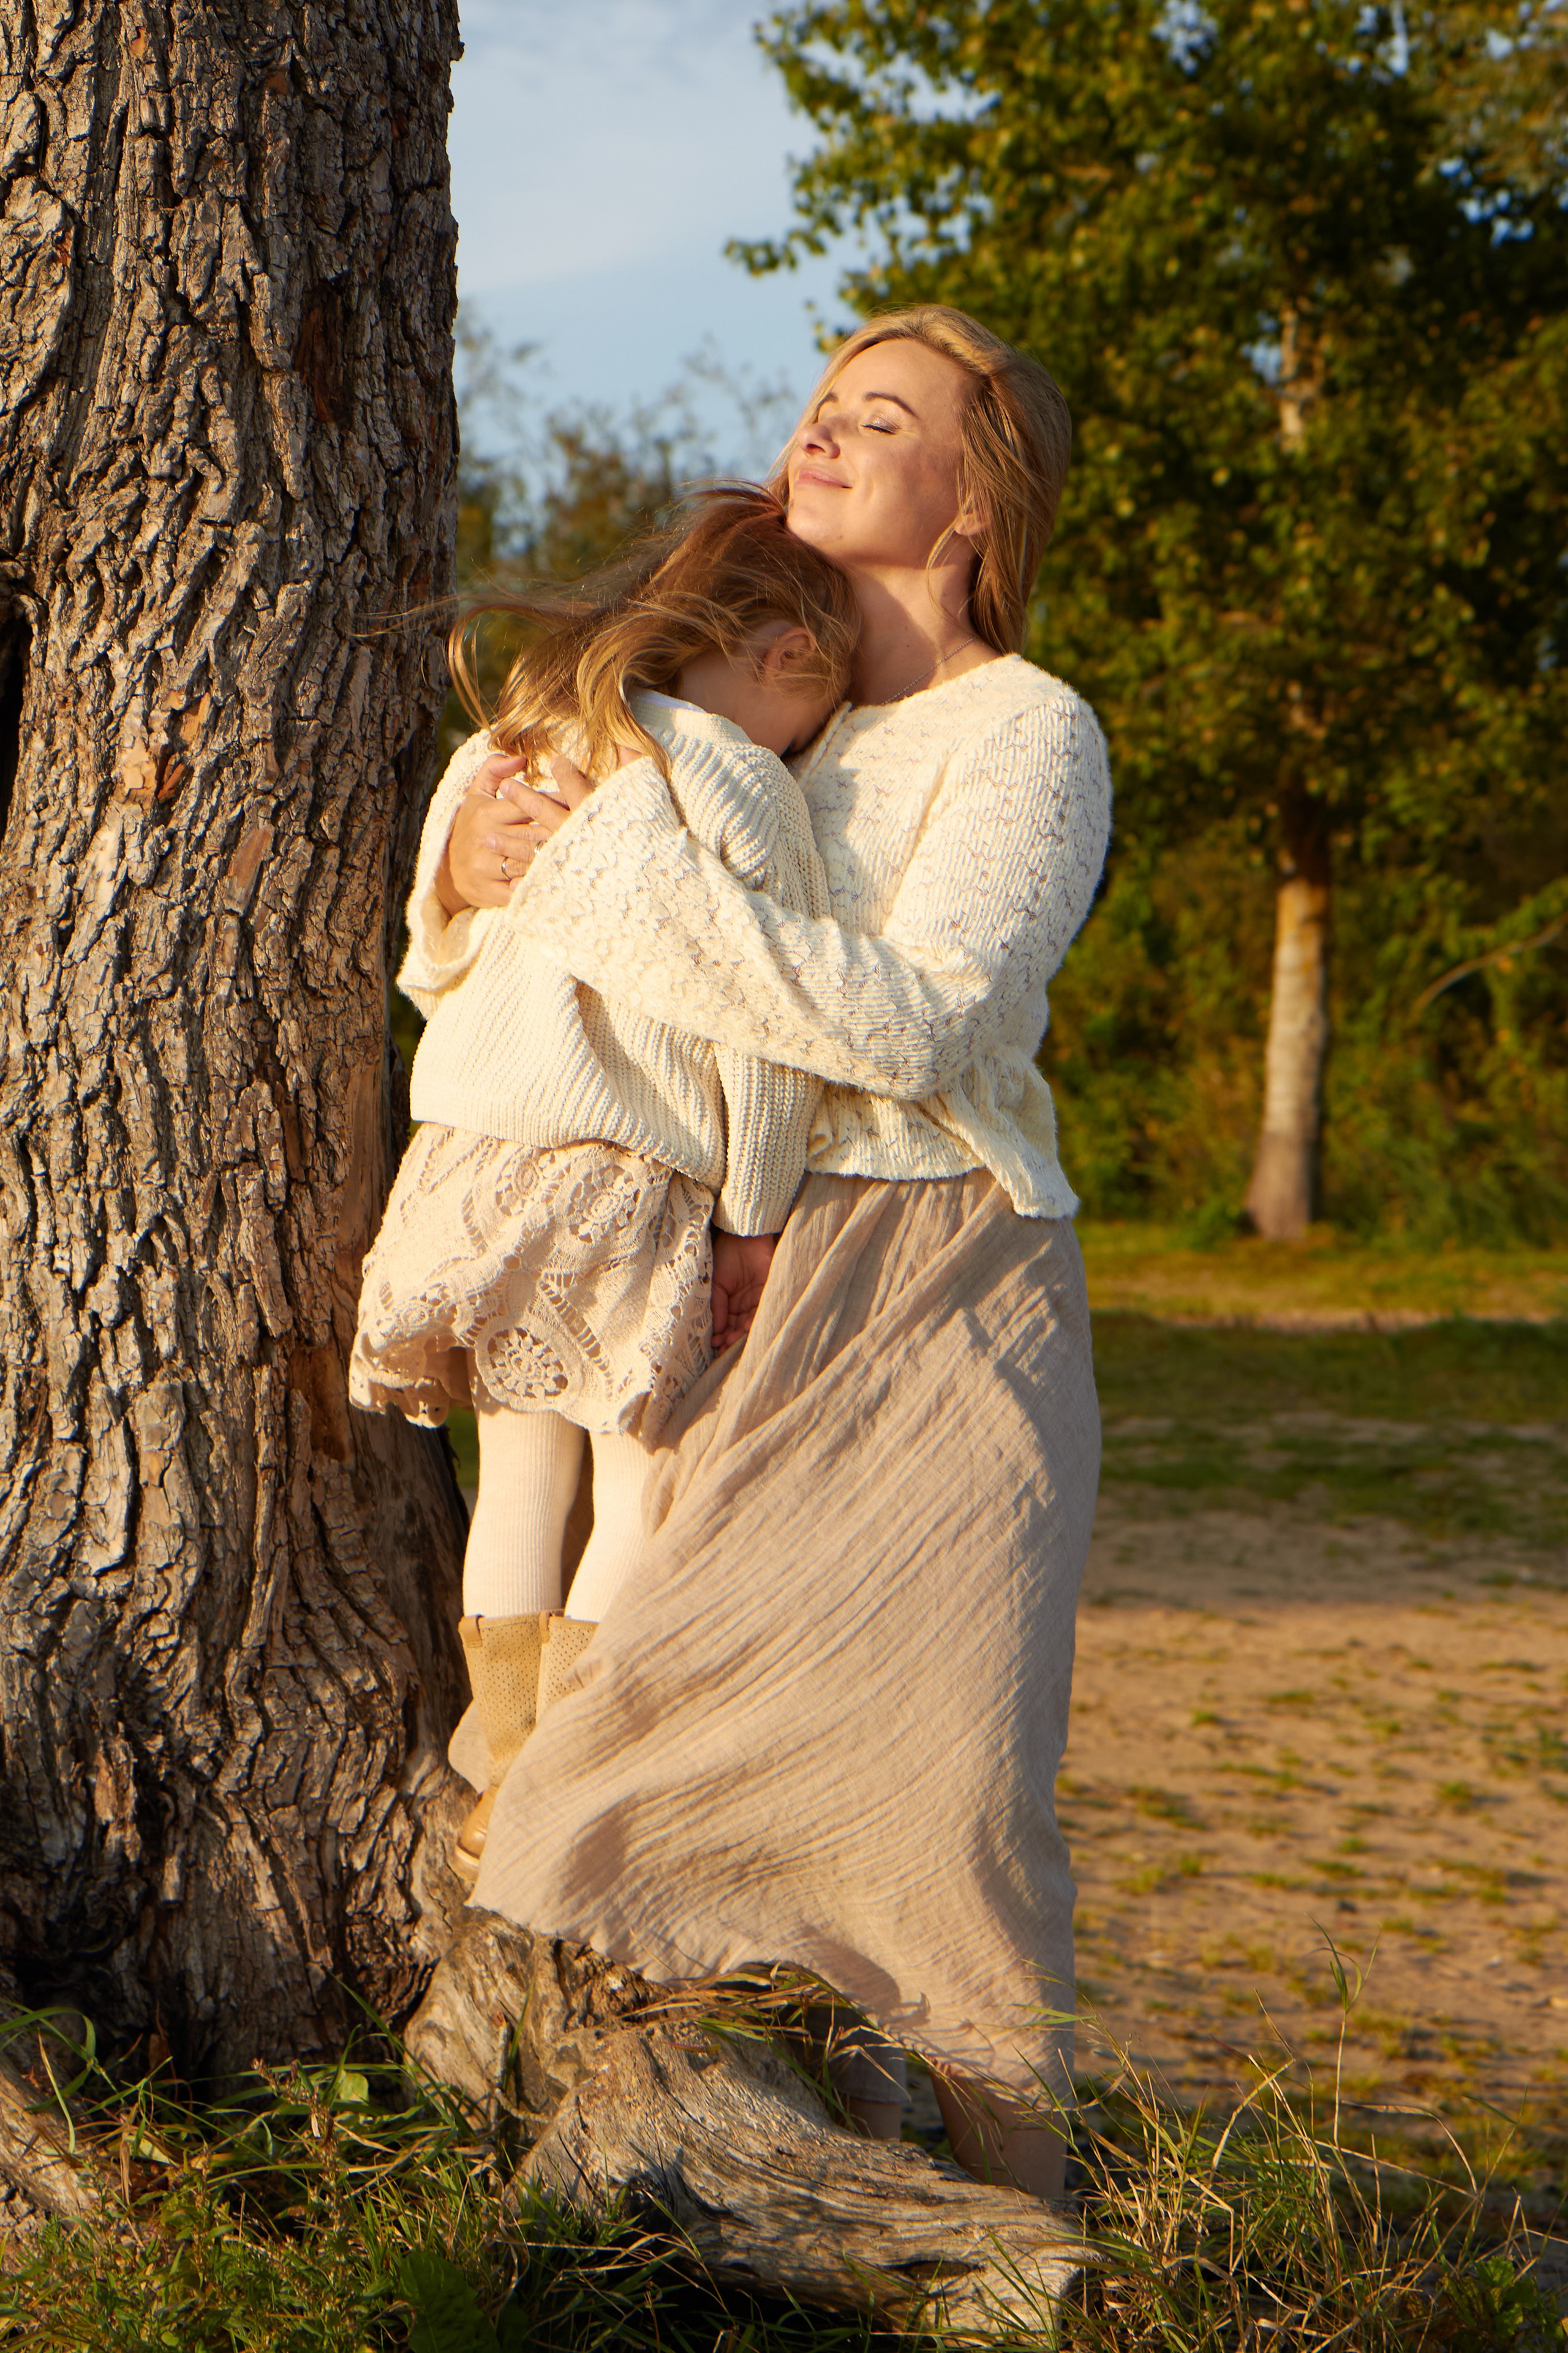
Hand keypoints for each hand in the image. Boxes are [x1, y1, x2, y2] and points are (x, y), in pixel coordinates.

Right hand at [439, 752, 596, 912]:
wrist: (448, 870)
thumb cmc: (471, 826)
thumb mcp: (476, 795)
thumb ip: (494, 770)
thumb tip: (519, 758)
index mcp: (486, 813)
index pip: (527, 804)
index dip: (556, 802)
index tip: (581, 800)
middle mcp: (486, 839)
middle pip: (533, 834)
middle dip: (562, 831)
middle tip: (593, 827)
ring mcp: (487, 867)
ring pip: (529, 861)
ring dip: (555, 859)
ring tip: (584, 853)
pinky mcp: (490, 891)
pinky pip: (520, 889)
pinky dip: (539, 885)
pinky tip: (560, 881)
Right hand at [711, 1230, 776, 1353]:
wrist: (740, 1237)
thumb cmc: (724, 1256)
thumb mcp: (715, 1285)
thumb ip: (717, 1308)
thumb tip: (716, 1332)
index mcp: (730, 1304)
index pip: (727, 1325)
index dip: (721, 1336)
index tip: (714, 1346)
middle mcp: (744, 1305)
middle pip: (738, 1328)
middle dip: (731, 1340)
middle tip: (723, 1350)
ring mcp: (756, 1300)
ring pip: (750, 1323)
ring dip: (740, 1334)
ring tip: (731, 1342)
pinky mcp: (767, 1293)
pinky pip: (762, 1311)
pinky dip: (753, 1321)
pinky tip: (744, 1328)